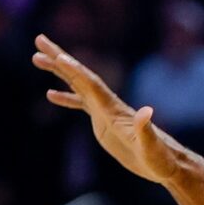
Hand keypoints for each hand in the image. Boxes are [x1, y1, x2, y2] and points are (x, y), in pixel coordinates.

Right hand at [33, 35, 181, 185]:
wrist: (166, 164)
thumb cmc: (160, 158)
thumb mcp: (151, 146)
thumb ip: (146, 130)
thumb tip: (147, 112)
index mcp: (115, 110)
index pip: (92, 85)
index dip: (77, 72)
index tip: (59, 57)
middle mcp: (108, 104)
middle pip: (80, 76)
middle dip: (59, 58)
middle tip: (39, 39)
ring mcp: (105, 111)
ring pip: (78, 85)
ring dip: (59, 71)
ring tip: (37, 57)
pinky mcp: (103, 122)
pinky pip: (81, 104)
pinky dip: (66, 97)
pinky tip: (50, 94)